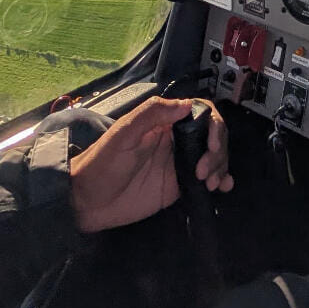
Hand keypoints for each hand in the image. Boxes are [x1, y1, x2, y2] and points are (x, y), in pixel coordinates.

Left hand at [68, 97, 232, 233]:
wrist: (86, 202)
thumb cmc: (100, 164)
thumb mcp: (122, 134)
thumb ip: (151, 115)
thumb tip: (185, 105)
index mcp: (163, 124)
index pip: (199, 113)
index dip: (213, 126)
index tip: (211, 145)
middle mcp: (174, 141)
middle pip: (211, 136)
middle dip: (217, 151)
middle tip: (204, 172)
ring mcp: (178, 164)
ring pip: (213, 158)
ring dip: (220, 166)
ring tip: (210, 183)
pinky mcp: (178, 187)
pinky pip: (205, 180)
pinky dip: (220, 180)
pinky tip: (222, 186)